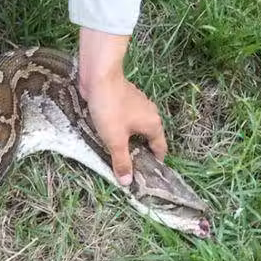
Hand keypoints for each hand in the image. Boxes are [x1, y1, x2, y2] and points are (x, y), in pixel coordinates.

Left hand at [78, 27, 166, 185]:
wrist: (100, 77)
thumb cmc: (110, 109)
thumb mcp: (115, 140)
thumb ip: (121, 160)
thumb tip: (127, 182)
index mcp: (154, 124)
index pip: (160, 148)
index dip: (154, 162)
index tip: (145, 175)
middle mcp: (150, 114)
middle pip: (148, 139)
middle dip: (139, 153)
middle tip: (127, 168)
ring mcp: (138, 106)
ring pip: (136, 129)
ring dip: (128, 141)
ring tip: (116, 155)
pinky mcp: (124, 101)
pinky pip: (126, 120)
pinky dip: (121, 130)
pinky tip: (108, 136)